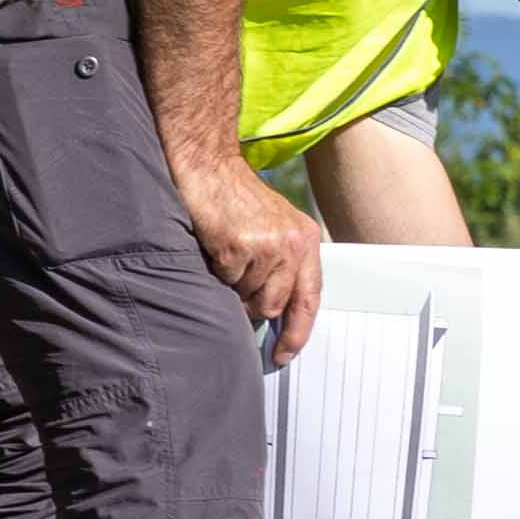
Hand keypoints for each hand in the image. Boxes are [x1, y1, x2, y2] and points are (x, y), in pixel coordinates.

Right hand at [181, 158, 325, 355]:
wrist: (210, 165)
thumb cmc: (237, 197)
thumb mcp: (276, 226)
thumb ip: (284, 265)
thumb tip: (276, 311)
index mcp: (306, 240)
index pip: (310, 298)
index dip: (298, 332)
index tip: (284, 353)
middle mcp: (291, 244)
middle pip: (274, 305)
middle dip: (252, 303)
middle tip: (238, 280)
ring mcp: (265, 246)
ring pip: (248, 297)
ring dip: (233, 284)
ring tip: (228, 253)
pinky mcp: (237, 246)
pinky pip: (225, 281)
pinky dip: (217, 270)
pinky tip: (217, 245)